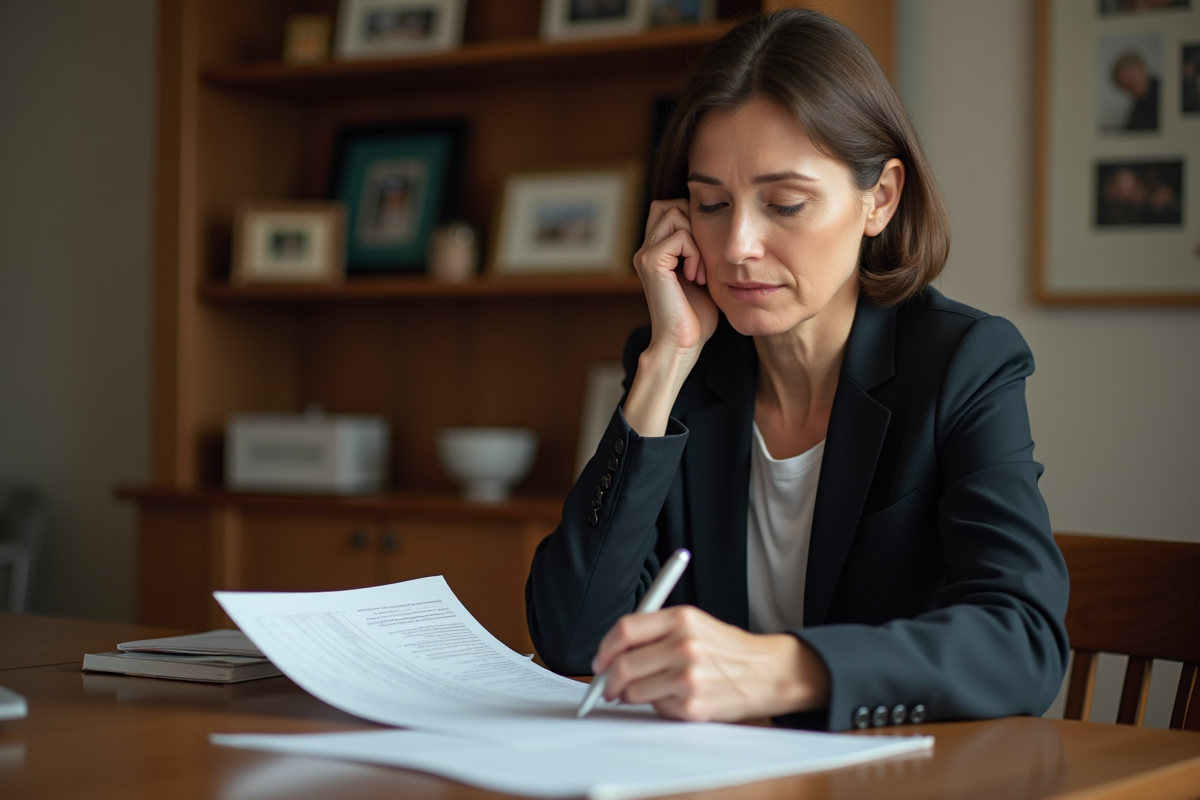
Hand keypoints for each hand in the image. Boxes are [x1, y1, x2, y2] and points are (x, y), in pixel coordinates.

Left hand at [591, 605, 830, 721]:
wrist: (766, 672)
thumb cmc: (726, 648)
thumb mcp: (694, 623)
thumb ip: (655, 631)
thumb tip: (612, 652)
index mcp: (681, 619)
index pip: (625, 630)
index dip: (605, 648)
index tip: (600, 660)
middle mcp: (684, 646)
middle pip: (623, 665)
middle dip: (608, 680)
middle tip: (607, 686)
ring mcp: (688, 677)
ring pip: (634, 691)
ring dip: (629, 695)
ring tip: (644, 691)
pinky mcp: (693, 705)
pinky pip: (656, 708)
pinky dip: (657, 705)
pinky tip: (674, 697)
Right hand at [633, 199, 719, 357]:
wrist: (683, 343)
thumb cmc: (696, 316)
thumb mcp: (702, 274)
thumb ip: (700, 249)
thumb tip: (718, 225)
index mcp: (655, 251)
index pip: (669, 208)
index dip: (691, 220)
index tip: (704, 255)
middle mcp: (645, 249)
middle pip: (669, 204)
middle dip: (693, 224)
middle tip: (702, 259)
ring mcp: (645, 254)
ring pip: (674, 213)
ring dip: (695, 238)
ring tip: (699, 270)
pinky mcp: (651, 262)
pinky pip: (679, 236)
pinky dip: (694, 253)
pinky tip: (695, 277)